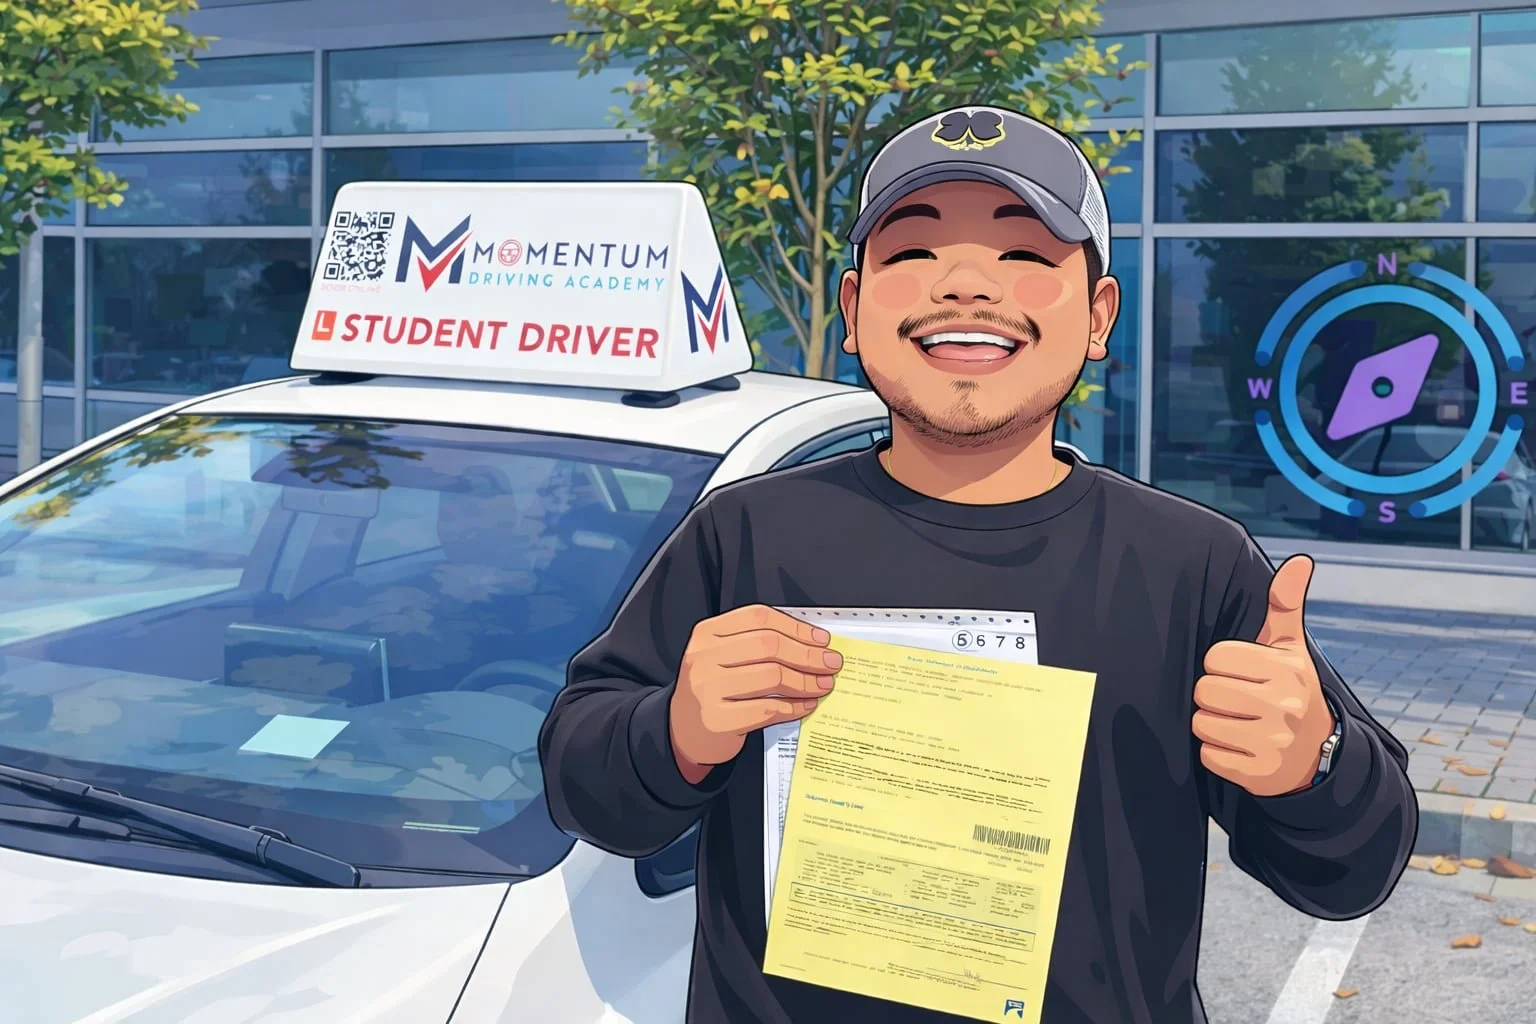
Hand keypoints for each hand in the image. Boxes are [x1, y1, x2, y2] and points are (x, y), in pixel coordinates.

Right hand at [669, 604, 840, 783]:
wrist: (682, 729)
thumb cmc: (712, 688)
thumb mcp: (722, 656)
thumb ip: (757, 644)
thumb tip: (811, 644)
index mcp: (707, 633)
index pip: (758, 617)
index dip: (796, 627)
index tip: (821, 639)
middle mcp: (704, 658)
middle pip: (769, 645)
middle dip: (808, 654)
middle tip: (830, 663)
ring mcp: (708, 690)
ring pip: (772, 677)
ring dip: (806, 681)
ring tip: (822, 685)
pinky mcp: (718, 721)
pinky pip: (768, 709)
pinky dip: (794, 706)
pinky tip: (806, 705)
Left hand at [1192, 555, 1335, 797]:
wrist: (1319, 756)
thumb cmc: (1291, 691)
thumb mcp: (1290, 649)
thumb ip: (1285, 605)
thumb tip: (1300, 560)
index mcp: (1287, 670)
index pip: (1215, 658)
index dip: (1221, 666)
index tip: (1242, 675)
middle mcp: (1284, 706)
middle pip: (1205, 691)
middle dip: (1213, 696)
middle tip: (1237, 702)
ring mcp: (1273, 743)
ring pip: (1202, 723)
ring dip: (1211, 724)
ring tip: (1238, 723)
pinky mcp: (1259, 774)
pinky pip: (1208, 756)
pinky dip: (1216, 753)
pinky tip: (1240, 748)